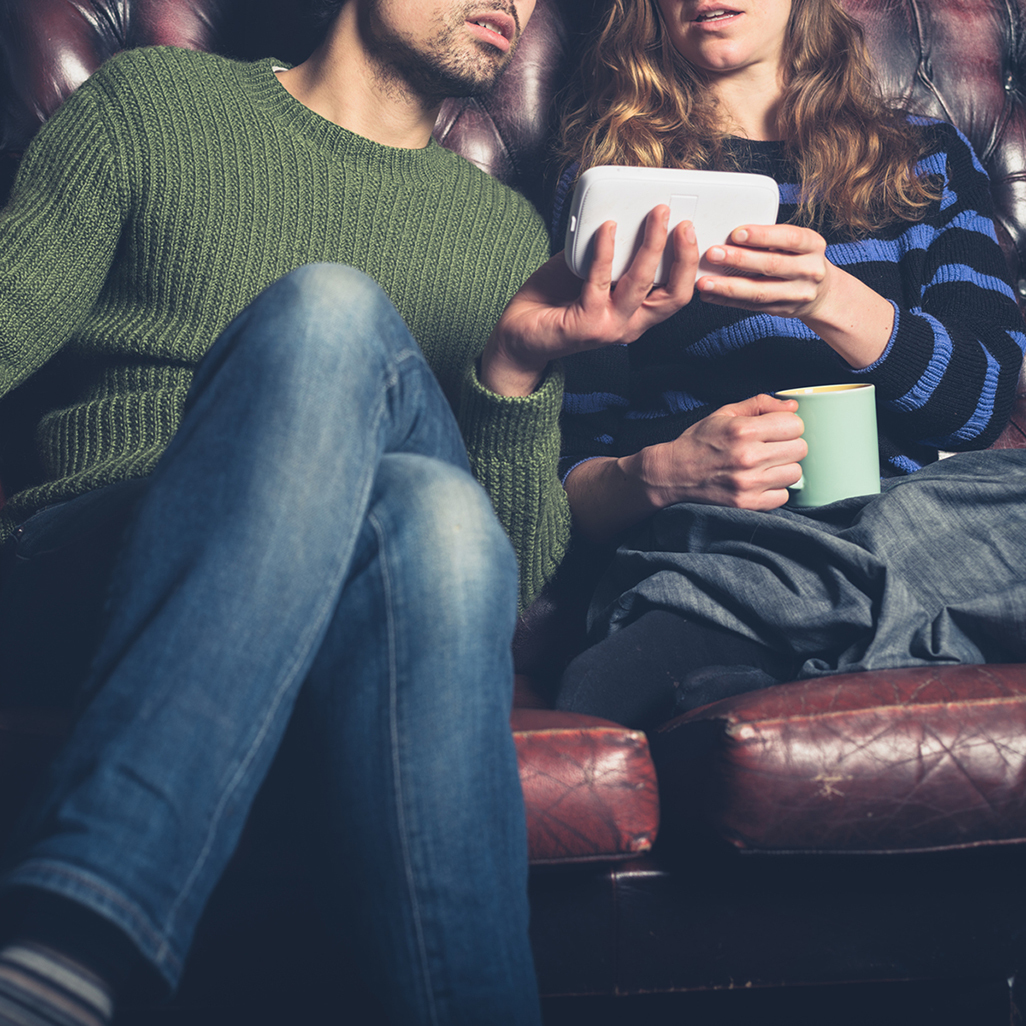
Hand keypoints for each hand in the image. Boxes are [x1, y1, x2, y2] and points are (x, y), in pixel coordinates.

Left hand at [481, 207, 698, 395]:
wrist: (519, 335)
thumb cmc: (556, 301)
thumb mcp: (592, 273)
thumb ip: (612, 253)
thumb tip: (626, 214)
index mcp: (637, 314)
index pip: (678, 294)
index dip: (692, 264)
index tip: (692, 229)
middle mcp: (629, 326)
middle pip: (673, 294)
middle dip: (684, 255)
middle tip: (682, 221)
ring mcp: (608, 328)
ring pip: (641, 285)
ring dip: (651, 246)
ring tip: (655, 216)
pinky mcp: (584, 325)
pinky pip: (599, 282)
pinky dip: (605, 252)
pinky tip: (606, 228)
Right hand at [565, 394, 807, 542]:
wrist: (672, 474)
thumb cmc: (698, 442)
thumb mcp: (724, 414)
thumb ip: (759, 404)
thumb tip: (792, 407)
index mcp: (743, 430)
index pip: (795, 425)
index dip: (787, 426)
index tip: (776, 430)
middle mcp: (748, 457)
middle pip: (800, 449)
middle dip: (788, 446)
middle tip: (770, 448)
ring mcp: (748, 483)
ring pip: (794, 473)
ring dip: (783, 469)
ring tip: (764, 466)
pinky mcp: (748, 504)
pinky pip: (783, 496)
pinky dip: (774, 490)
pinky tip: (759, 482)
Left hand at [696, 224, 832, 318]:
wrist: (821, 292)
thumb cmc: (799, 258)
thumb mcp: (797, 243)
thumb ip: (771, 238)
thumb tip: (730, 233)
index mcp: (813, 245)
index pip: (789, 237)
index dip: (762, 235)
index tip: (737, 233)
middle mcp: (810, 270)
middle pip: (772, 265)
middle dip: (739, 259)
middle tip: (713, 253)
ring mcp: (797, 294)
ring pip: (759, 291)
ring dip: (728, 287)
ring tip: (704, 282)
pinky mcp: (782, 310)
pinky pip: (751, 307)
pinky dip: (728, 301)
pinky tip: (710, 295)